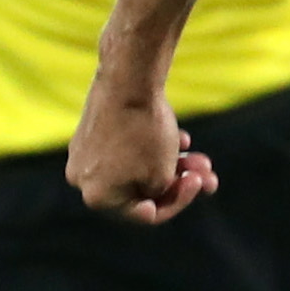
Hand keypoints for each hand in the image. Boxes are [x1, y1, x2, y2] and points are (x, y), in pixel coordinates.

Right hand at [67, 76, 214, 227]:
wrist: (128, 78)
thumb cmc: (145, 131)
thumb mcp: (162, 174)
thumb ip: (158, 193)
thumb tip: (152, 194)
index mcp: (97, 197)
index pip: (145, 213)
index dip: (177, 202)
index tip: (197, 185)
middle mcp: (82, 179)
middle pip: (141, 188)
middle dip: (177, 182)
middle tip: (207, 175)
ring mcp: (83, 153)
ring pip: (136, 166)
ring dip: (171, 164)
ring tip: (200, 157)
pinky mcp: (91, 130)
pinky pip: (125, 148)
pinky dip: (152, 146)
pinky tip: (181, 137)